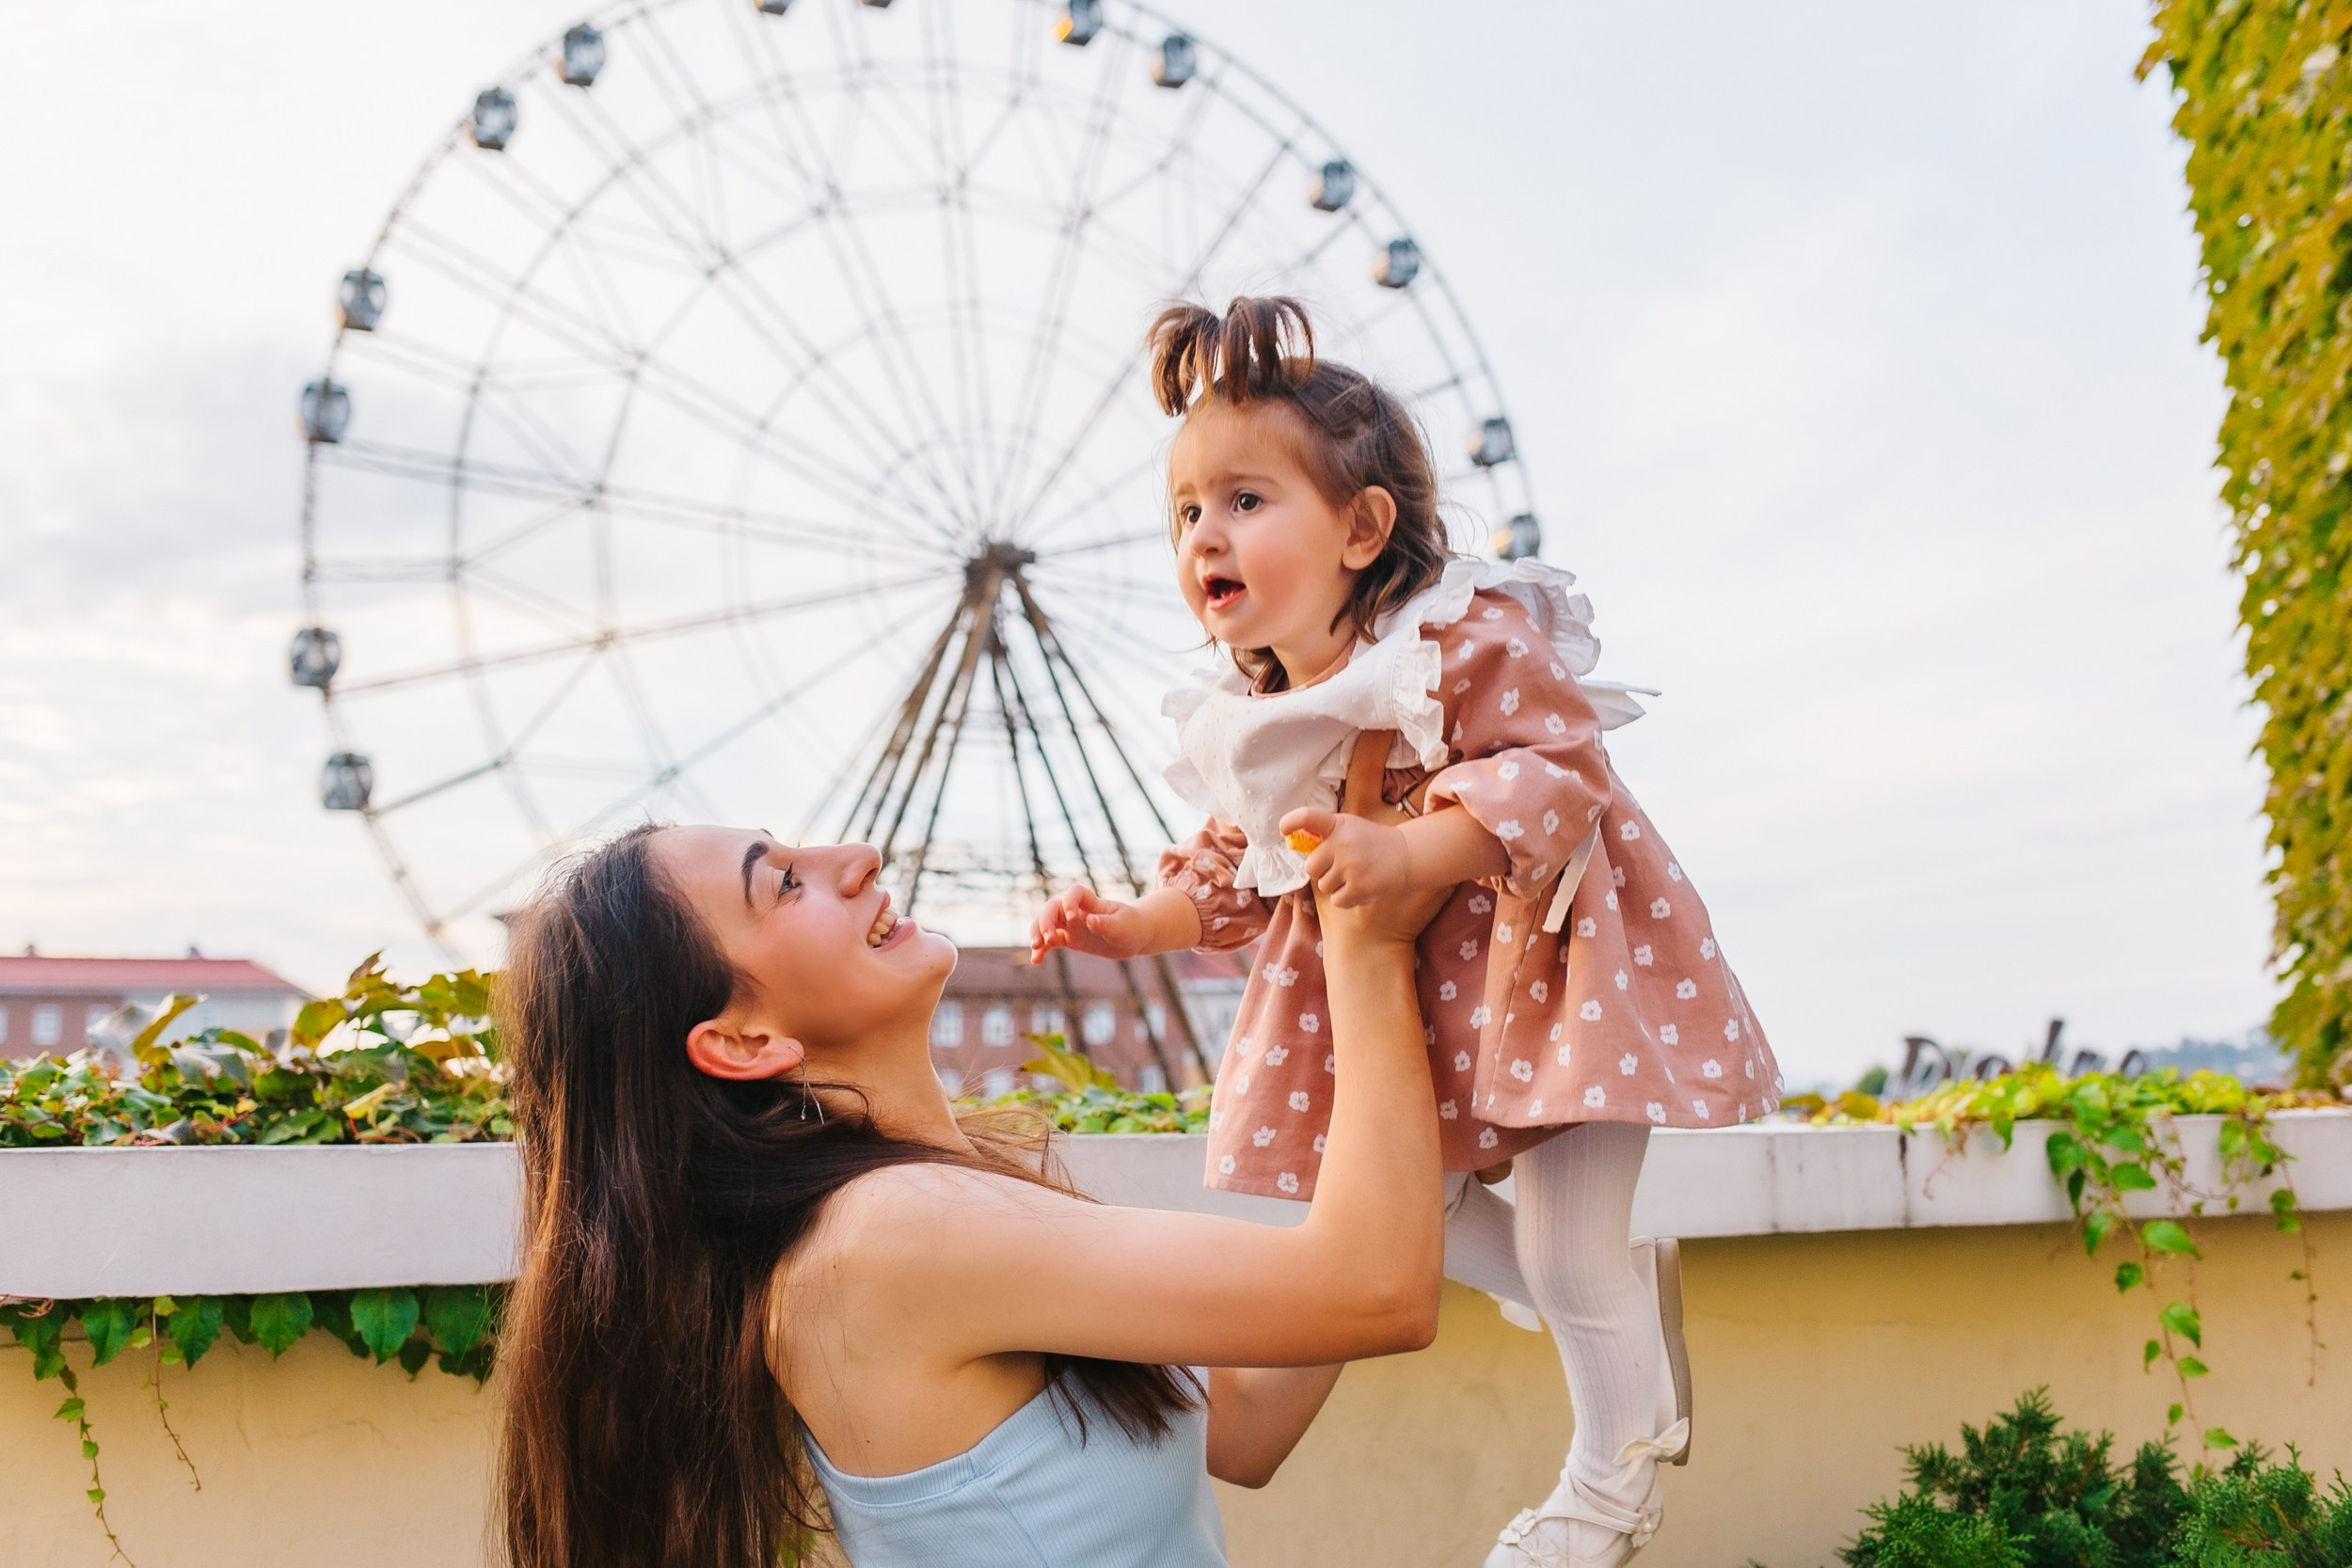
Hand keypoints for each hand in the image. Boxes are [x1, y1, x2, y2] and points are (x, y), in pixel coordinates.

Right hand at [1030, 884, 1154, 961]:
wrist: (1134, 936)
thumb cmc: (1131, 926)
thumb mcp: (1123, 926)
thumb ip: (1106, 924)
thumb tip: (1090, 921)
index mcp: (1093, 903)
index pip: (1075, 893)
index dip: (1069, 901)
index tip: (1072, 917)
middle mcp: (1078, 912)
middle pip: (1053, 908)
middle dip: (1045, 921)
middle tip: (1047, 939)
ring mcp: (1072, 925)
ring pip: (1046, 923)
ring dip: (1037, 933)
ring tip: (1035, 948)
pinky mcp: (1070, 939)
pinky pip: (1051, 942)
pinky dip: (1042, 950)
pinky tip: (1035, 961)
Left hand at [1278, 808, 1410, 909]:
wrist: (1406, 856)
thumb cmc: (1370, 842)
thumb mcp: (1349, 827)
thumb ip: (1325, 834)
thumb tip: (1294, 843)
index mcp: (1338, 824)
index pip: (1309, 816)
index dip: (1292, 821)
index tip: (1284, 829)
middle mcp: (1343, 843)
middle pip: (1311, 867)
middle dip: (1321, 870)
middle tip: (1339, 866)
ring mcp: (1351, 867)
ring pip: (1324, 886)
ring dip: (1335, 885)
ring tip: (1355, 875)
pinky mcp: (1359, 888)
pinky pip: (1337, 900)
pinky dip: (1346, 898)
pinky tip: (1361, 886)